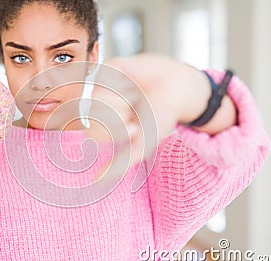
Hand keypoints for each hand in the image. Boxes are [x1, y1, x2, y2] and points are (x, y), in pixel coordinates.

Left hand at [88, 59, 160, 190]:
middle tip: (134, 110)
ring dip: (121, 98)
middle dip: (117, 116)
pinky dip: (120, 83)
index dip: (115, 131)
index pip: (91, 133)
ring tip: (135, 94)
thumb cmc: (160, 118)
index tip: (135, 127)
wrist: (179, 90)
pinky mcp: (108, 68)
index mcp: (105, 125)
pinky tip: (132, 80)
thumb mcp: (140, 146)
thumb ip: (118, 165)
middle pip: (91, 115)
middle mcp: (100, 107)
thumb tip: (95, 182)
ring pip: (95, 97)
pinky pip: (102, 78)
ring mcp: (102, 87)